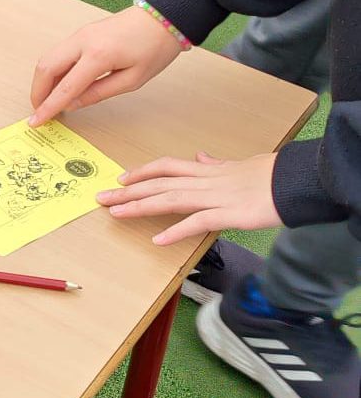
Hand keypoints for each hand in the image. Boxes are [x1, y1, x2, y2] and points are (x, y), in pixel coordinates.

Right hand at [29, 6, 182, 127]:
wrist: (163, 17)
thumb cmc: (155, 48)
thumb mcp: (132, 80)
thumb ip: (99, 93)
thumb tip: (73, 104)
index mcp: (99, 55)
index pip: (65, 87)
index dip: (49, 107)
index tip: (36, 121)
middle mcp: (82, 41)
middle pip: (45, 68)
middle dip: (37, 92)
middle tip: (39, 110)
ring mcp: (79, 34)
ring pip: (47, 58)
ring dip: (43, 80)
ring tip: (48, 99)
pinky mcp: (81, 32)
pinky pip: (57, 52)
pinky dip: (52, 69)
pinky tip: (59, 83)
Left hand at [98, 150, 279, 245]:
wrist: (297, 181)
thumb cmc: (271, 175)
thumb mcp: (240, 165)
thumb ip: (217, 165)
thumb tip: (201, 157)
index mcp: (208, 170)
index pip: (167, 167)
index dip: (141, 172)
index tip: (120, 178)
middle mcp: (206, 181)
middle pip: (159, 184)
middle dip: (127, 191)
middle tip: (101, 198)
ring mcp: (216, 197)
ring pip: (170, 199)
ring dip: (140, 206)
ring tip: (115, 213)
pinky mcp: (230, 214)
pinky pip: (198, 222)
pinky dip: (176, 230)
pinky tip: (157, 239)